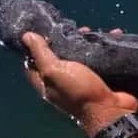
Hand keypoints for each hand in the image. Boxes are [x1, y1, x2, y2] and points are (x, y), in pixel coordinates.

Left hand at [21, 32, 137, 124]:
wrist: (109, 109)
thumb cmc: (78, 90)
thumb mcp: (55, 70)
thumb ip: (41, 53)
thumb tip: (26, 36)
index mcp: (47, 83)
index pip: (32, 63)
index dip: (33, 47)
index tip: (40, 30)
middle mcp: (62, 82)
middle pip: (59, 57)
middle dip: (64, 41)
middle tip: (72, 28)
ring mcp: (81, 81)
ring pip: (80, 55)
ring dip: (86, 41)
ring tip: (91, 30)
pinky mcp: (99, 77)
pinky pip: (100, 57)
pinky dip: (104, 46)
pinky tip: (111, 35)